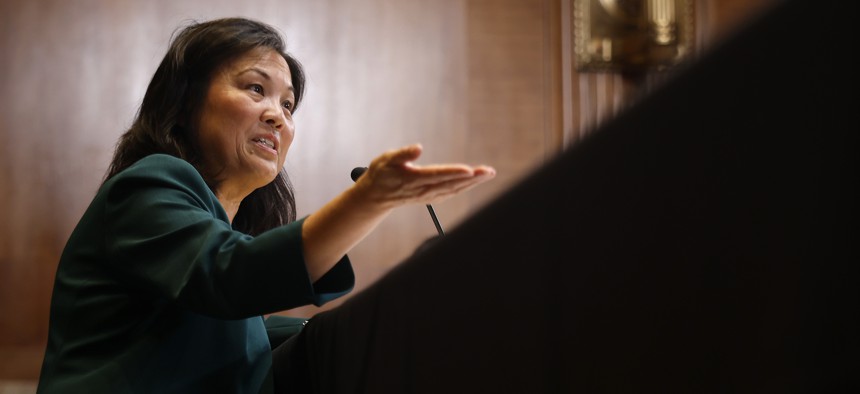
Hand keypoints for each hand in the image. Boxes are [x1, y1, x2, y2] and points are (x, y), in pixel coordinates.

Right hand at [354, 144, 495, 208]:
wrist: (375, 197)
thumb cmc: (381, 174)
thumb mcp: (386, 159)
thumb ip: (403, 154)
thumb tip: (418, 148)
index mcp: (412, 179)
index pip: (437, 175)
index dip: (454, 173)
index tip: (470, 170)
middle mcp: (422, 190)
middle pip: (451, 184)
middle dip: (472, 178)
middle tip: (489, 171)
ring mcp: (428, 196)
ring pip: (454, 190)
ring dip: (473, 183)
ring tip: (488, 174)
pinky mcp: (430, 197)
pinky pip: (451, 193)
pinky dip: (464, 188)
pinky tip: (474, 182)